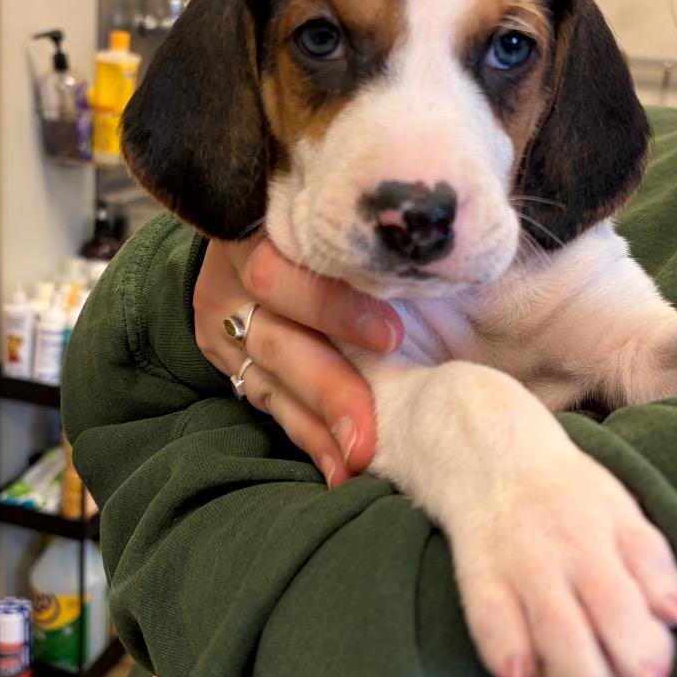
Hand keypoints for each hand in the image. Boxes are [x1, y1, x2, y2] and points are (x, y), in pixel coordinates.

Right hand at [193, 235, 403, 484]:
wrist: (263, 217)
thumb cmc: (341, 215)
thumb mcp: (352, 212)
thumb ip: (382, 230)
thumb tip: (454, 253)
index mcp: (261, 220)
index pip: (282, 266)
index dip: (332, 305)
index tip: (390, 337)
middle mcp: (232, 271)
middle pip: (274, 333)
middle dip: (327, 384)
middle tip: (369, 429)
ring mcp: (222, 316)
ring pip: (267, 376)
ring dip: (317, 421)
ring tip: (357, 459)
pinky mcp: (225, 352)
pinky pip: (267, 400)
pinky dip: (307, 433)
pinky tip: (337, 464)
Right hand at [450, 442, 676, 676]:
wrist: (489, 456)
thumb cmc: (567, 496)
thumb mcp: (621, 512)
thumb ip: (652, 564)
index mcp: (611, 529)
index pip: (648, 588)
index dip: (655, 642)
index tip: (655, 667)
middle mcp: (568, 545)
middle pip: (609, 613)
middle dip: (628, 667)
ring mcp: (521, 562)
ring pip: (556, 630)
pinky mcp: (479, 578)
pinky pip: (492, 626)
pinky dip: (508, 659)